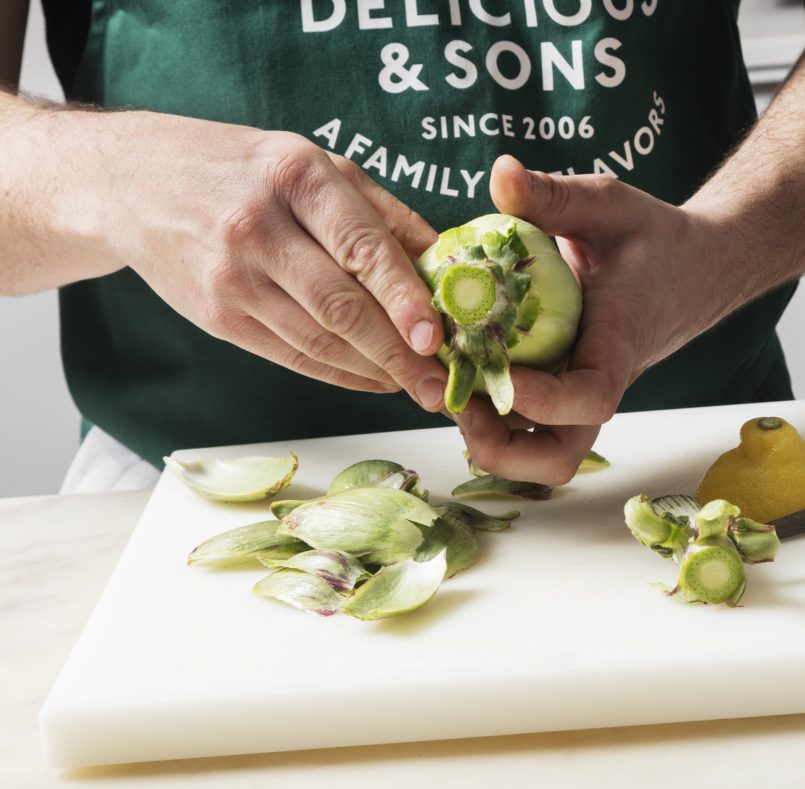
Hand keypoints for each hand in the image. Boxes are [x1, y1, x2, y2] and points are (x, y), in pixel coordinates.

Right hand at [94, 111, 447, 404]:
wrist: (134, 182)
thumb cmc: (244, 170)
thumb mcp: (315, 164)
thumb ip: (384, 214)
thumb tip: (448, 265)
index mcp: (295, 176)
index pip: (361, 247)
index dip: (403, 298)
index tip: (436, 336)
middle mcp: (258, 227)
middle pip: (340, 306)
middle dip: (398, 353)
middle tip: (439, 383)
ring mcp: (230, 277)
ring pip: (317, 340)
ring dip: (375, 371)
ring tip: (416, 385)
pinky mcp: (216, 317)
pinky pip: (291, 356)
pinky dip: (339, 373)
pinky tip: (373, 379)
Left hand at [456, 155, 739, 483]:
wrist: (692, 269)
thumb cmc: (653, 237)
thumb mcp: (608, 204)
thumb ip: (556, 193)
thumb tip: (501, 171)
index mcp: (617, 344)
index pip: (590, 398)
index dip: (542, 401)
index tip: (498, 371)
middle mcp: (597, 383)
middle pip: (558, 457)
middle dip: (502, 448)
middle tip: (457, 401)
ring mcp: (578, 395)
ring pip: (540, 454)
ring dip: (492, 441)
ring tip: (451, 391)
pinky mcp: (563, 394)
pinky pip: (529, 429)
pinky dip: (492, 417)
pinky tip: (461, 372)